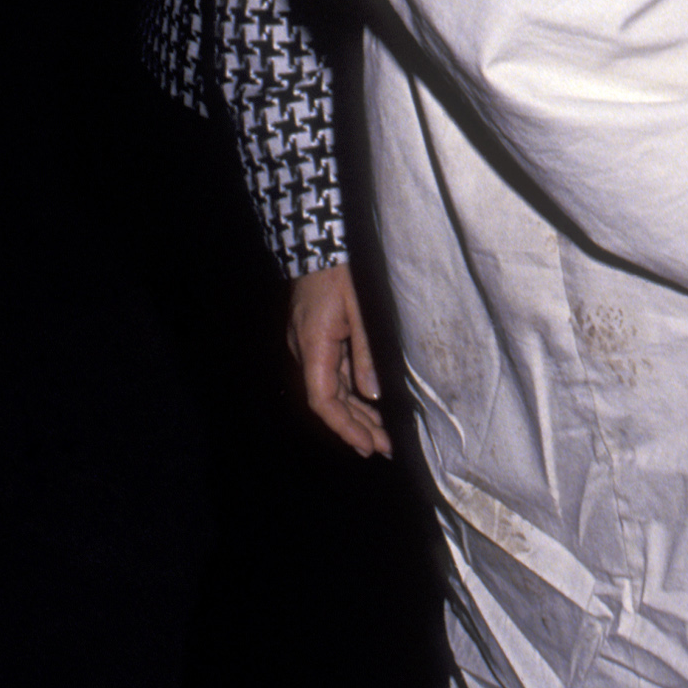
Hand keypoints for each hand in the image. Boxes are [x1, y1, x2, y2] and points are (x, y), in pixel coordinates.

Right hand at [287, 263, 392, 456]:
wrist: (319, 240)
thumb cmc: (342, 270)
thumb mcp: (361, 310)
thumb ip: (366, 353)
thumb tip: (371, 393)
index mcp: (313, 346)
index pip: (323, 401)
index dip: (345, 427)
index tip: (368, 446)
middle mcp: (305, 350)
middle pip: (327, 400)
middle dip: (354, 427)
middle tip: (382, 447)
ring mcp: (308, 343)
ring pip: (329, 388)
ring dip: (353, 411)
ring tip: (379, 433)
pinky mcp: (315, 335)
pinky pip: (331, 372)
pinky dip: (349, 390)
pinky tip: (367, 401)